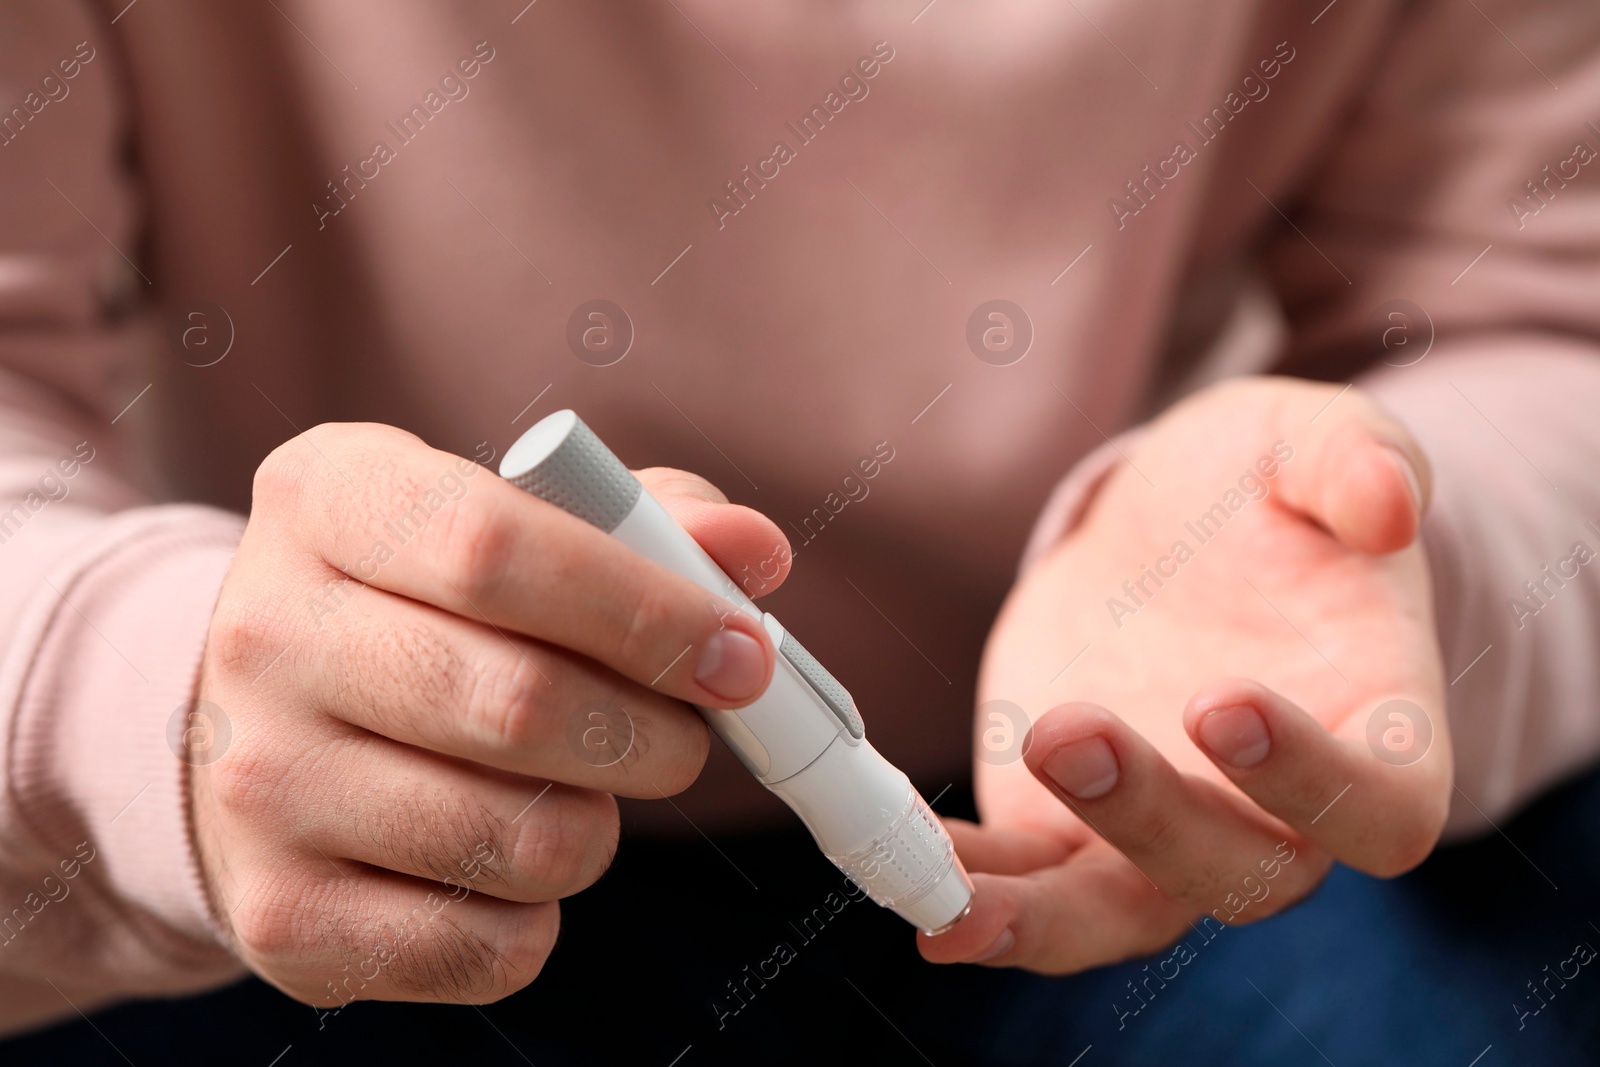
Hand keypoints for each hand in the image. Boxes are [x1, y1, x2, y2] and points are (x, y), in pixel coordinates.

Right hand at [190, 423, 787, 1005]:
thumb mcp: (511, 517)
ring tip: (582, 788)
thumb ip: (641, 518)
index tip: (738, 653)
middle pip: (515, 702)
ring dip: (601, 825)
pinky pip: (484, 947)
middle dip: (653, 732)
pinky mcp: (278, 916)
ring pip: (521, 838)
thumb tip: (749, 550)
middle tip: (686, 735)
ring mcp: (255, 784)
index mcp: (328, 497)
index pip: (492, 547)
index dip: (643, 608)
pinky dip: (540, 915)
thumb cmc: (429, 603)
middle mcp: (267, 634)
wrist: (257, 725)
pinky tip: (508, 858)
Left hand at [922, 378, 1449, 970]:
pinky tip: (897, 853)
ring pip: (1117, 915)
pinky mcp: (1064, 830)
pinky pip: (1023, 885)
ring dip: (1038, 917)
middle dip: (1150, 819)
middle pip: (1237, 874)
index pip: (1383, 808)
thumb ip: (1355, 459)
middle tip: (1065, 735)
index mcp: (1373, 732)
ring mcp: (1163, 835)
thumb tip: (1391, 502)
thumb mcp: (1304, 441)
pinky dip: (966, 884)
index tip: (1220, 702)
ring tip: (950, 899)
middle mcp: (1275, 815)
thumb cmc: (1257, 493)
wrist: (1166, 529)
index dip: (1315, 780)